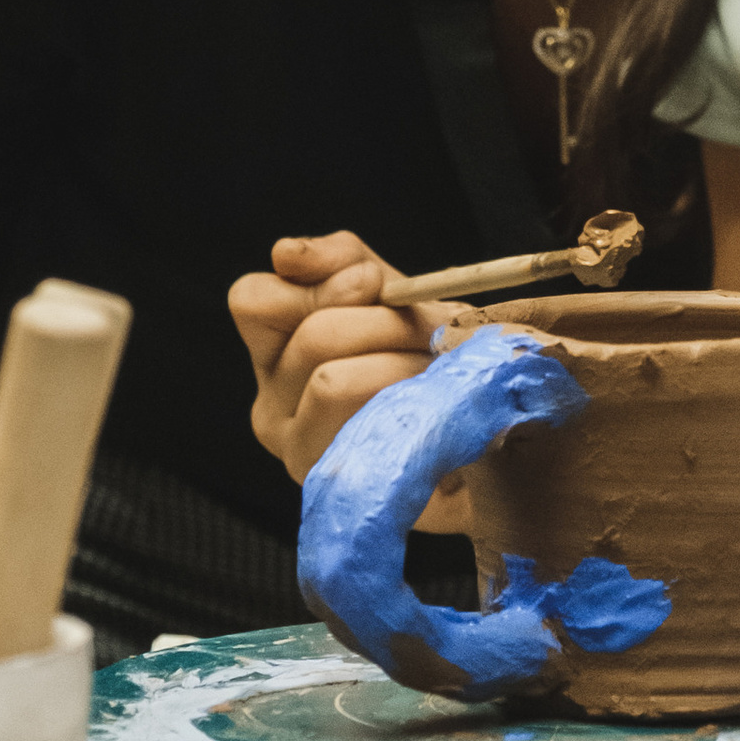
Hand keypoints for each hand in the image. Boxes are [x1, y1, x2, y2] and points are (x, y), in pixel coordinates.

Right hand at [228, 230, 474, 487]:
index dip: (317, 282)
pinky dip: (415, 403)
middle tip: (439, 327)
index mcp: (273, 356)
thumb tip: (286, 253)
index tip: (373, 282)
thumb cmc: (429, 356)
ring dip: (406, 362)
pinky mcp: (340, 487)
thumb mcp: (387, 293)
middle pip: (313, 337)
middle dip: (389, 321)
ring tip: (444, 368)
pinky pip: (368, 428)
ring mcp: (301, 454)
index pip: (254, 301)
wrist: (485, 432)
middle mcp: (272, 410)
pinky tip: (441, 404)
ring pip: (333, 382)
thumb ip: (341, 261)